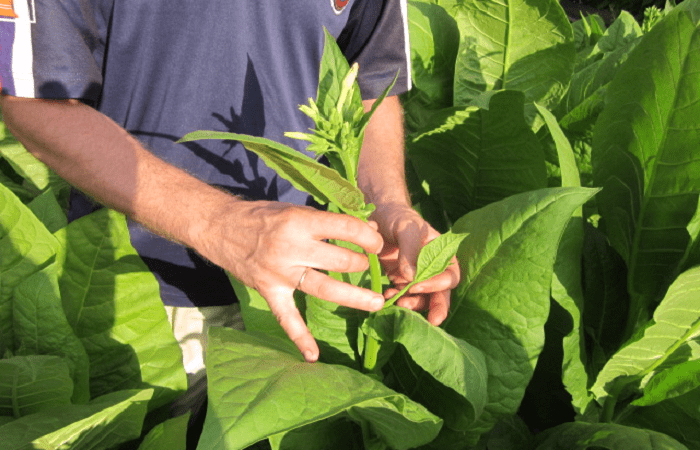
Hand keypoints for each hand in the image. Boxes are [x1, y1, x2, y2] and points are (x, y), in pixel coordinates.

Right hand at [197, 199, 384, 361]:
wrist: (220, 227)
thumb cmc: (262, 215)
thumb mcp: (295, 209)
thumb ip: (328, 222)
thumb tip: (368, 227)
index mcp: (299, 222)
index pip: (344, 228)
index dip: (368, 236)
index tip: (377, 243)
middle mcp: (291, 248)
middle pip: (339, 261)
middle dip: (361, 263)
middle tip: (368, 264)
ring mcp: (280, 273)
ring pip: (324, 288)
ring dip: (353, 296)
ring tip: (376, 302)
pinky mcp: (269, 292)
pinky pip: (286, 318)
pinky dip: (300, 337)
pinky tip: (313, 356)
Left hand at [371, 203, 459, 325]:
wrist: (379, 217)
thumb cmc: (399, 217)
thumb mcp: (406, 228)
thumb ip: (410, 250)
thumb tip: (411, 277)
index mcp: (443, 254)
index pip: (449, 275)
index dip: (437, 284)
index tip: (416, 285)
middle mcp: (434, 269)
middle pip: (441, 293)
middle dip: (436, 307)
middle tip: (432, 321)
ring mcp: (417, 277)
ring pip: (423, 299)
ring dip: (413, 305)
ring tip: (399, 303)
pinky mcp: (402, 282)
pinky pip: (404, 296)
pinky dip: (397, 300)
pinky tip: (387, 296)